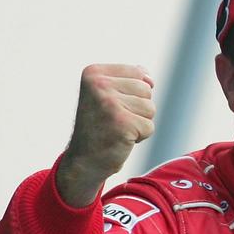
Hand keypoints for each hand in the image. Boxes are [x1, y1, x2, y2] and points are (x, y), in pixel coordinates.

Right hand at [56, 64, 155, 206]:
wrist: (83, 161)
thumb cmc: (99, 127)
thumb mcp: (106, 96)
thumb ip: (127, 80)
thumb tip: (149, 78)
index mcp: (93, 73)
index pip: (138, 73)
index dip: (132, 94)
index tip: (110, 107)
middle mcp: (99, 84)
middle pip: (146, 90)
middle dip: (137, 109)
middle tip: (114, 120)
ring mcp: (110, 103)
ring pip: (150, 108)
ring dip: (139, 123)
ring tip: (117, 129)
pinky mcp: (122, 123)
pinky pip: (149, 127)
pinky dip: (140, 137)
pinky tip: (120, 139)